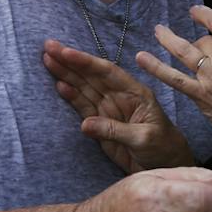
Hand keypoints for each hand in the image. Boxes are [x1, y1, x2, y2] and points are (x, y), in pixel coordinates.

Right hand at [42, 39, 196, 172]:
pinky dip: (71, 96)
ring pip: (84, 87)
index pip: (108, 72)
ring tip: (47, 59)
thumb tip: (85, 124)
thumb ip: (115, 130)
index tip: (66, 52)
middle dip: (70, 61)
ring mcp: (109, 108)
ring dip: (66, 73)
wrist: (165, 165)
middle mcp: (119, 96)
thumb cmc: (162, 147)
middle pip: (91, 75)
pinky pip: (83, 106)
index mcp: (134, 92)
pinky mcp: (100, 122)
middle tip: (48, 46)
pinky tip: (59, 84)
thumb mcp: (143, 138)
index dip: (86, 62)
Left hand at [138, 6, 211, 153]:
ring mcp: (211, 78)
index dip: (205, 15)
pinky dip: (156, 67)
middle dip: (202, 42)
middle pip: (204, 40)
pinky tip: (142, 58)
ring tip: (158, 30)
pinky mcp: (201, 97)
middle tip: (203, 49)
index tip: (197, 12)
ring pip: (184, 51)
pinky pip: (173, 78)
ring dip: (167, 38)